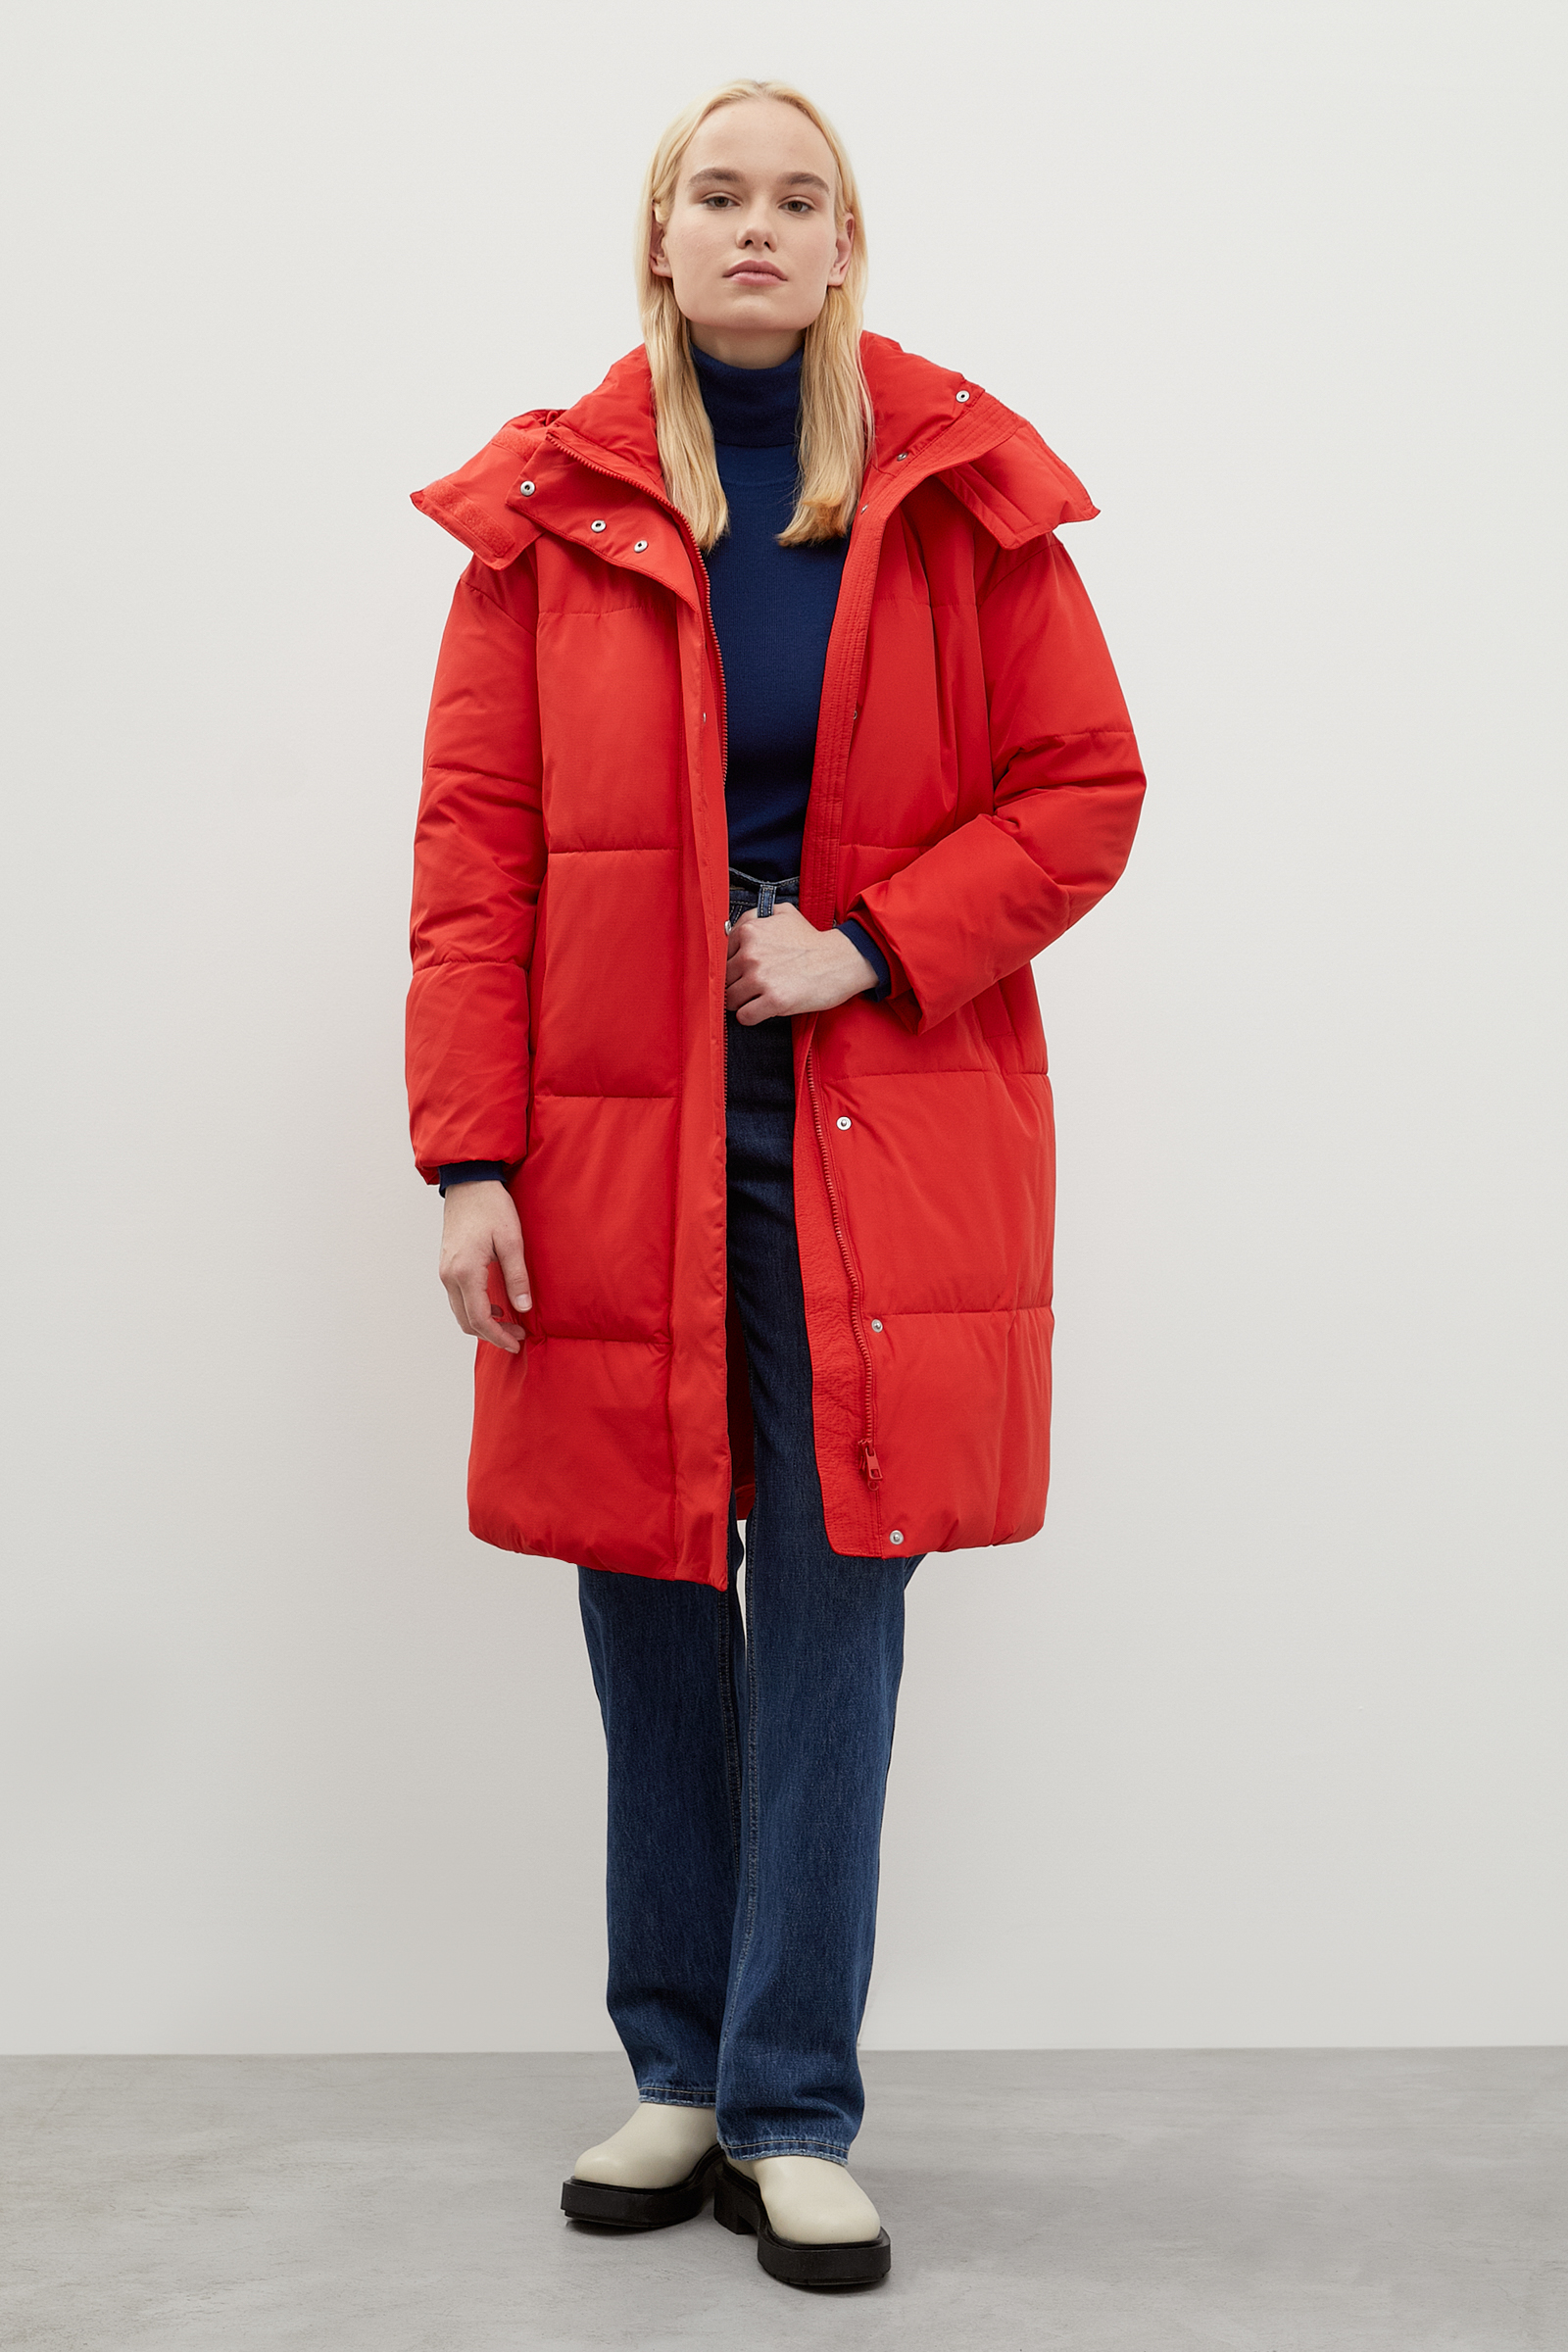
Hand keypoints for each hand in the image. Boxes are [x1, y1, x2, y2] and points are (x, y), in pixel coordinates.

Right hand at [438, 1181, 530, 1354]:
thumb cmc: (492, 1207)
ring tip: (510, 1322)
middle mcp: (450, 1276)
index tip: (516, 1343)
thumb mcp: (512, 1241)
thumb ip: (517, 1277)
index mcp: (466, 1272)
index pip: (480, 1318)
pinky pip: (458, 1298)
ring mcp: (445, 1271)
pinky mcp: (447, 1265)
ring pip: (460, 1311)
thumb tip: (523, 1308)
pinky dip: (475, 1309)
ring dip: (483, 1323)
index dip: (498, 1336)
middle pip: (466, 1321)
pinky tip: (496, 1305)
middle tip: (518, 1334)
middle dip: (492, 1334)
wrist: (469, 1183)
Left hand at [725, 903, 878, 1022]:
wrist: (841, 960)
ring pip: (731, 999)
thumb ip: (757, 915)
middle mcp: (750, 954)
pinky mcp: (773, 1001)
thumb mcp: (784, 913)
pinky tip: (762, 1010)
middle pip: (724, 979)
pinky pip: (745, 1016)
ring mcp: (760, 978)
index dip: (731, 965)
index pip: (721, 955)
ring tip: (757, 999)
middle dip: (735, 985)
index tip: (741, 971)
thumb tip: (735, 926)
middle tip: (752, 988)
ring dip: (742, 1002)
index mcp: (749, 932)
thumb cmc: (813, 941)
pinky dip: (751, 1016)